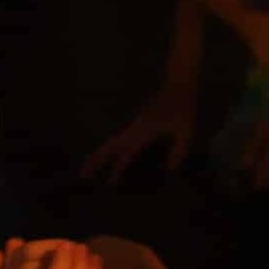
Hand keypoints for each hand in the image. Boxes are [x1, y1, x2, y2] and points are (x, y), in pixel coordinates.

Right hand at [81, 87, 196, 182]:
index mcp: (144, 131)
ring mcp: (134, 124)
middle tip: (82, 175)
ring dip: (99, 153)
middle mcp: (135, 128)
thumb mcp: (186, 130)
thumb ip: (179, 150)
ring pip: (111, 141)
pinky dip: (110, 147)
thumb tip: (170, 169)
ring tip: (87, 167)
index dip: (118, 168)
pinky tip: (109, 154)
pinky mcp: (138, 121)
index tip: (109, 183)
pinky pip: (119, 137)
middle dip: (96, 160)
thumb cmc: (184, 108)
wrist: (178, 85)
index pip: (127, 153)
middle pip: (110, 146)